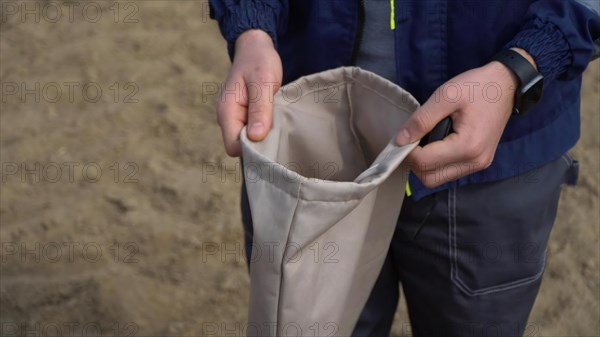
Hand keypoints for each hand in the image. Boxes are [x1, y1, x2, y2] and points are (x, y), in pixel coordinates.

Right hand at [217, 29, 281, 156]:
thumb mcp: (263, 82)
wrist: (255, 48)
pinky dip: (265, 131)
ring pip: (248, 142)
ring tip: (278, 125)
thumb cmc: (259, 62)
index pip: (233, 147)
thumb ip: (259, 110)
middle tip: (279, 132)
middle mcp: (227, 119)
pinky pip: (253, 133)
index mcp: (227, 112)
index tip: (271, 141)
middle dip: (259, 145)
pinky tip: (276, 123)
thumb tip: (255, 137)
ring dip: (264, 137)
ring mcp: (236, 119)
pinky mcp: (245, 117)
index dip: (252, 149)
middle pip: (240, 148)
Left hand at [396, 48, 534, 187]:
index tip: (403, 136)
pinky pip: (448, 172)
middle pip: (429, 177)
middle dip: (414, 161)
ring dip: (424, 164)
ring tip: (425, 139)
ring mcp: (478, 164)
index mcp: (468, 146)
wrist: (506, 84)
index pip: (424, 162)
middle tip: (413, 139)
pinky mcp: (478, 162)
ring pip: (437, 178)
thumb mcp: (446, 95)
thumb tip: (400, 140)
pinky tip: (436, 143)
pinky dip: (436, 163)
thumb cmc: (477, 87)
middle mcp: (474, 162)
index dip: (407, 151)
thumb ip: (421, 119)